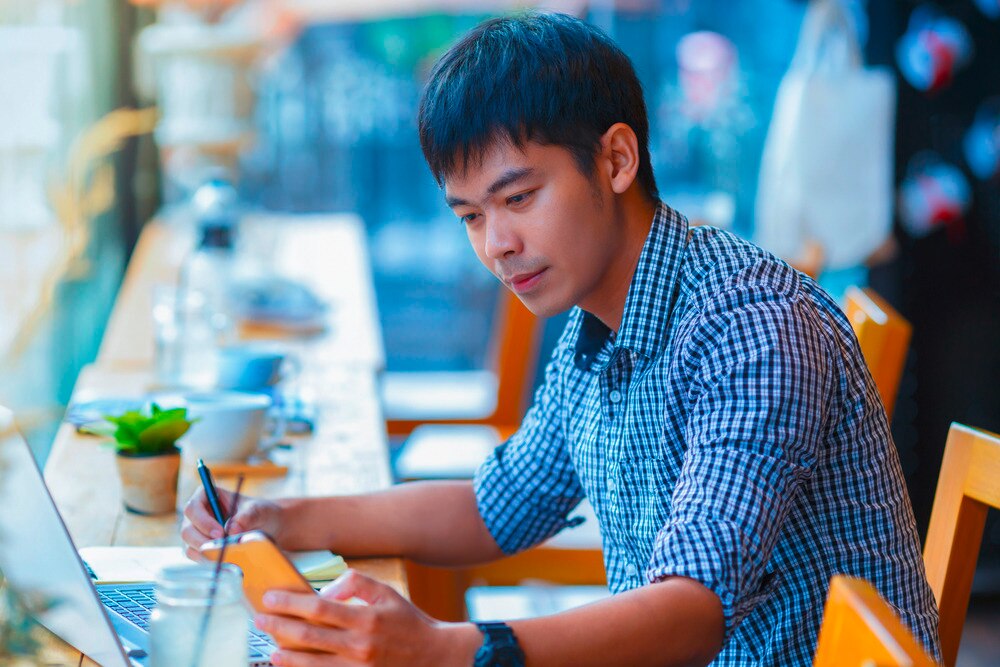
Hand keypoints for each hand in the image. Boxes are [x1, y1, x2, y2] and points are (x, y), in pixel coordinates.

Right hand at [180, 486, 283, 559]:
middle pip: (187, 530)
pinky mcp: (201, 548)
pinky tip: (225, 561)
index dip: (203, 522)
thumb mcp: (258, 510)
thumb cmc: (260, 512)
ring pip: (189, 546)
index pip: (193, 508)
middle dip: (203, 541)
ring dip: (206, 553)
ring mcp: (197, 533)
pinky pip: (197, 558)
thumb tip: (231, 530)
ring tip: (228, 555)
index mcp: (206, 496)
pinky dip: (209, 561)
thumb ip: (246, 517)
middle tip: (223, 548)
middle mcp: (197, 514)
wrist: (268, 527)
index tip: (220, 533)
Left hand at [254, 570, 478, 666]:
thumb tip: (326, 591)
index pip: (318, 608)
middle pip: (308, 636)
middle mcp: (359, 645)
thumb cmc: (407, 620)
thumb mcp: (386, 592)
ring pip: (312, 662)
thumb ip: (355, 583)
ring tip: (271, 645)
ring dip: (286, 654)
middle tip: (260, 619)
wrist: (432, 655)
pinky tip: (290, 664)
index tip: (271, 597)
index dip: (290, 603)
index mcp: (365, 618)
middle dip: (279, 626)